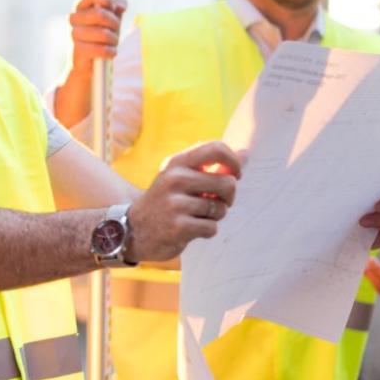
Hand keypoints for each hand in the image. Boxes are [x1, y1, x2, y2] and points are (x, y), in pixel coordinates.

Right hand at [67, 0, 125, 65]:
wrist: (87, 67)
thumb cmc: (100, 39)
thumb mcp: (111, 21)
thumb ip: (116, 9)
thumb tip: (120, 3)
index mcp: (80, 7)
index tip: (112, 7)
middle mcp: (73, 18)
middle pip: (100, 14)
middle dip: (114, 23)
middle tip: (116, 30)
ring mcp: (73, 34)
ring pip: (103, 33)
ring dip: (114, 40)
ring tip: (113, 43)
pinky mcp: (76, 50)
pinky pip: (101, 48)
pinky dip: (110, 52)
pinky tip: (111, 53)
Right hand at [126, 140, 239, 261]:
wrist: (133, 230)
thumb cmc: (167, 201)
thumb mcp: (183, 177)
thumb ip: (214, 166)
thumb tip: (246, 153)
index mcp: (177, 163)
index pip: (215, 148)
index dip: (233, 162)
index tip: (235, 175)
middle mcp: (175, 179)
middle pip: (227, 183)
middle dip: (229, 197)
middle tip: (216, 202)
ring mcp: (175, 203)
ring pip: (220, 209)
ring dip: (215, 216)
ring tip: (197, 216)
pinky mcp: (178, 227)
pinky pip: (212, 227)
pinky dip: (207, 231)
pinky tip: (192, 229)